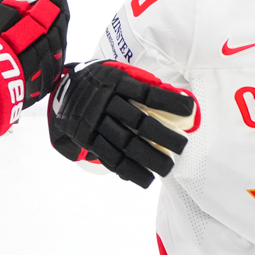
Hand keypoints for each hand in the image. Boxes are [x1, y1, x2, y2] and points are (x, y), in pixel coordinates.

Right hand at [47, 61, 194, 188]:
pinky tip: (145, 179)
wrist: (64, 89)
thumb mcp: (118, 75)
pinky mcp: (86, 139)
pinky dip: (128, 170)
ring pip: (124, 144)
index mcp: (117, 83)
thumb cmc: (103, 84)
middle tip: (182, 147)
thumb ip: (141, 86)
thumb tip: (175, 99)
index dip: (169, 102)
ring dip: (148, 159)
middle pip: (138, 122)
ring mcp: (94, 122)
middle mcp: (105, 102)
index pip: (147, 94)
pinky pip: (109, 158)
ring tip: (166, 169)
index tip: (190, 109)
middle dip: (163, 137)